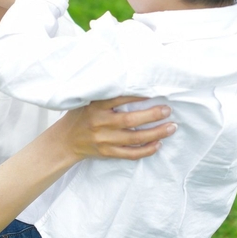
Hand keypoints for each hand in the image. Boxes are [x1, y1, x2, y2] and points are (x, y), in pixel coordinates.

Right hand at [55, 95, 175, 161]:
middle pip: (130, 120)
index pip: (120, 99)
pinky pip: (131, 154)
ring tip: (171, 127)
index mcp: (95, 106)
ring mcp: (104, 140)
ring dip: (156, 133)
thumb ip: (106, 94)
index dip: (138, 96)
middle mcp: (100, 123)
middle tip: (167, 110)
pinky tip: (158, 144)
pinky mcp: (108, 152)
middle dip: (152, 115)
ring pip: (135, 138)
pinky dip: (146, 150)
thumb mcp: (88, 101)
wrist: (65, 141)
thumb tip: (132, 83)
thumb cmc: (80, 116)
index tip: (154, 92)